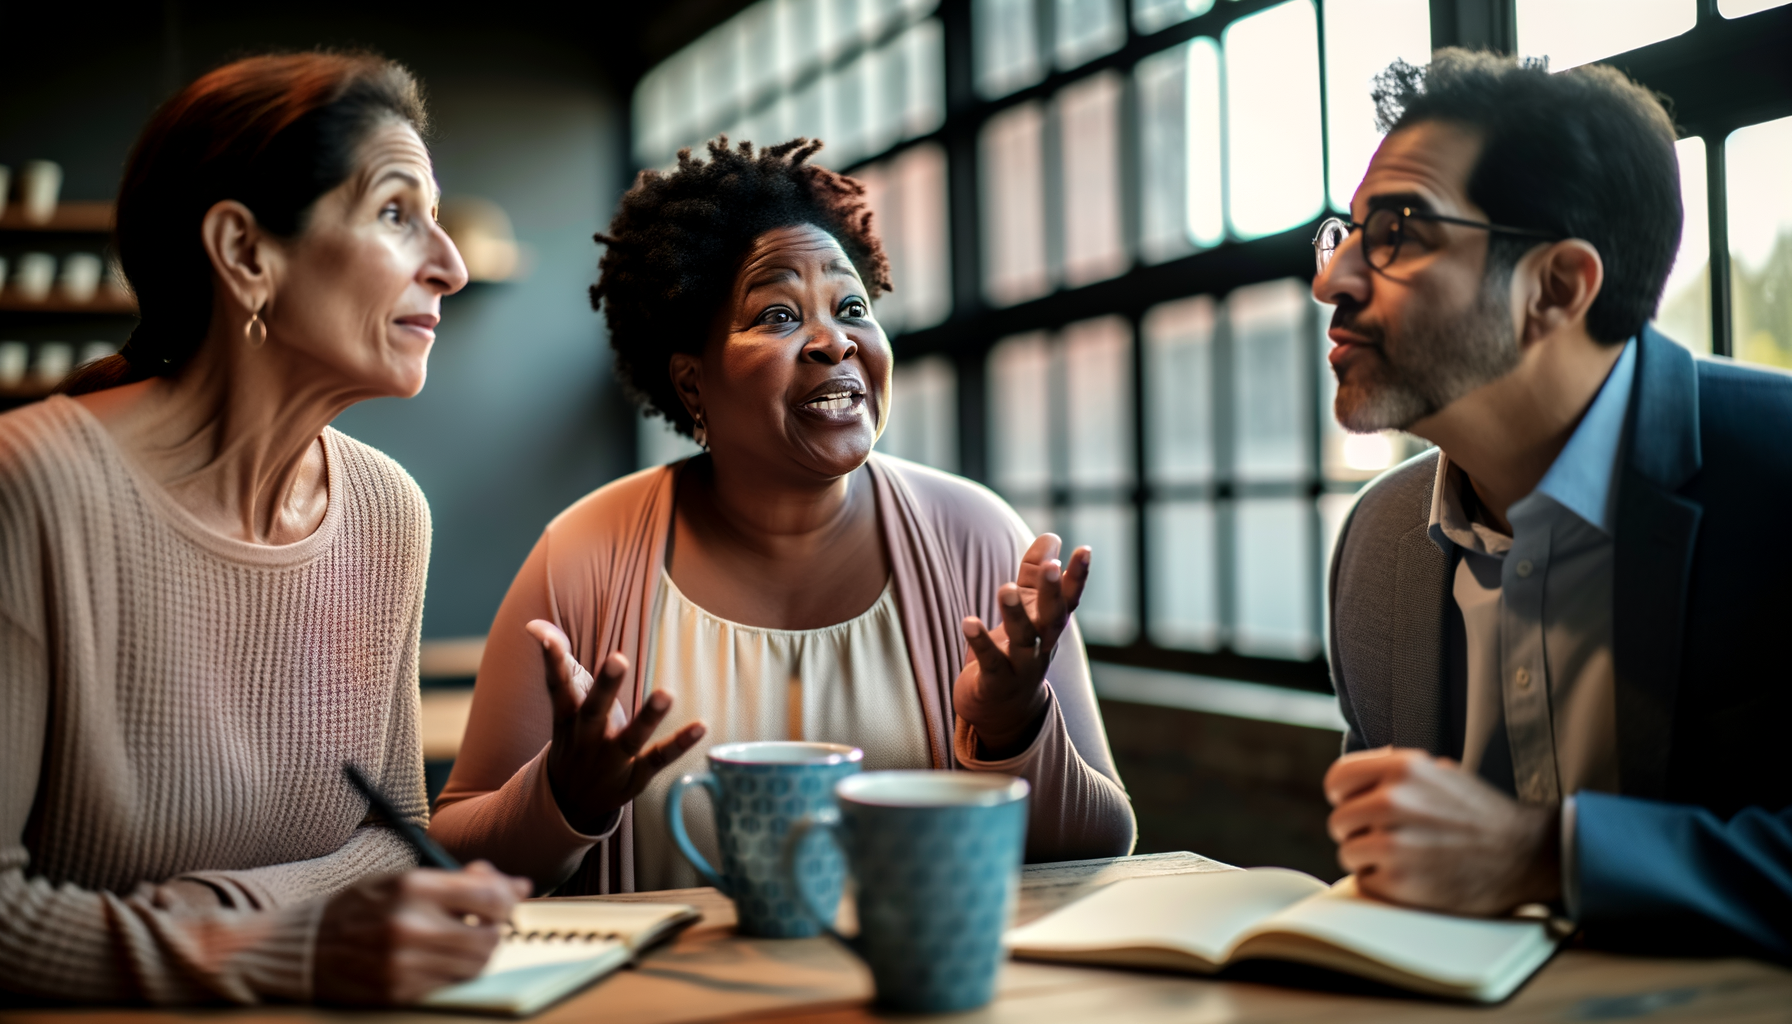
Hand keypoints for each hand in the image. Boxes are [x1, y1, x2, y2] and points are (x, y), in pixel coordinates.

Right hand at [313, 862, 528, 1004]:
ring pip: (474, 965)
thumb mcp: (402, 880)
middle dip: (495, 929)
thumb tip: (519, 886)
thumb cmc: (355, 908)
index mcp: (411, 887)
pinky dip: (455, 972)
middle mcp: (409, 926)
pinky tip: (438, 958)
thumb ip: (460, 882)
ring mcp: (402, 965)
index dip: (505, 899)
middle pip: (488, 937)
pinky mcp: (397, 993)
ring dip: (479, 952)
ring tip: (461, 940)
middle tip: (484, 923)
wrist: (298, 948)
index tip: (501, 900)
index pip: (489, 898)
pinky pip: (449, 985)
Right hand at [530, 619, 705, 834]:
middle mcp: (586, 740)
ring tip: (667, 693)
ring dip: (647, 718)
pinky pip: (658, 760)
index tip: (547, 638)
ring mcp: (610, 762)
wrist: (568, 804)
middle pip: (593, 712)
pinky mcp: (634, 779)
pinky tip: (701, 726)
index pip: (557, 687)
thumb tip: (535, 624)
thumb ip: (559, 664)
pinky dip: (678, 745)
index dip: (552, 662)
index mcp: (567, 719)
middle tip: (618, 658)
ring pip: (629, 740)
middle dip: (605, 686)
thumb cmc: (573, 739)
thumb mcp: (562, 706)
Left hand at [954, 534, 1090, 758]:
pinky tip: (969, 622)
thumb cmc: (1014, 652)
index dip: (1078, 576)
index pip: (1068, 599)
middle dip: (1054, 593)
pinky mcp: (995, 682)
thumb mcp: (1026, 610)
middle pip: (1052, 618)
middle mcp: (1041, 646)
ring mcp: (1021, 666)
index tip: (1085, 549)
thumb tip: (1051, 537)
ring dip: (1015, 614)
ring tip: (1005, 589)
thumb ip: (1034, 575)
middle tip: (1052, 566)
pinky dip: (981, 642)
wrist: (1003, 712)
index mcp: (1049, 626)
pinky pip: (990, 662)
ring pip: (1023, 639)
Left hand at [1325, 747, 1560, 915]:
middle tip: (1392, 838)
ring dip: (1370, 860)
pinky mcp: (1400, 882)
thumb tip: (1353, 780)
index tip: (1355, 807)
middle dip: (1360, 832)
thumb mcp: (1438, 773)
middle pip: (1339, 821)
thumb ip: (1394, 773)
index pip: (1337, 780)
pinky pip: (1365, 882)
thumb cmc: (1480, 815)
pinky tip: (1415, 876)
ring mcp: (1395, 843)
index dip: (1344, 797)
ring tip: (1407, 857)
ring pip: (1348, 853)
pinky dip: (1384, 884)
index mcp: (1402, 768)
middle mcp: (1394, 801)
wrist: (1525, 854)